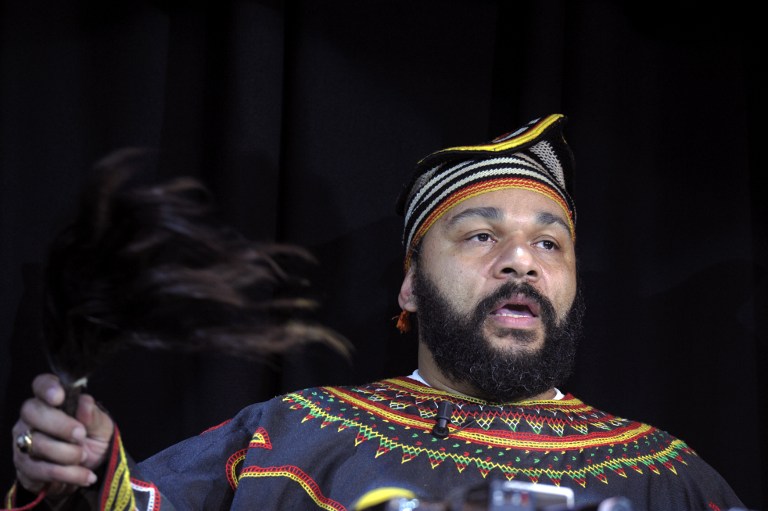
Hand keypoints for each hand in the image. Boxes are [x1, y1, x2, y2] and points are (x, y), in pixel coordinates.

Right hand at [12, 374, 113, 496]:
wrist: (87, 470)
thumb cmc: (92, 439)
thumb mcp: (101, 427)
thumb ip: (93, 415)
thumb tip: (85, 402)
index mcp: (52, 401)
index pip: (41, 385)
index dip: (47, 388)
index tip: (59, 397)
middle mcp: (32, 418)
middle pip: (33, 412)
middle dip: (59, 425)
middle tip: (80, 435)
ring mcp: (24, 441)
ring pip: (37, 443)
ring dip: (66, 453)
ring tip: (84, 456)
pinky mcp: (24, 466)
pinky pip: (42, 470)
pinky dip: (68, 474)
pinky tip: (85, 475)